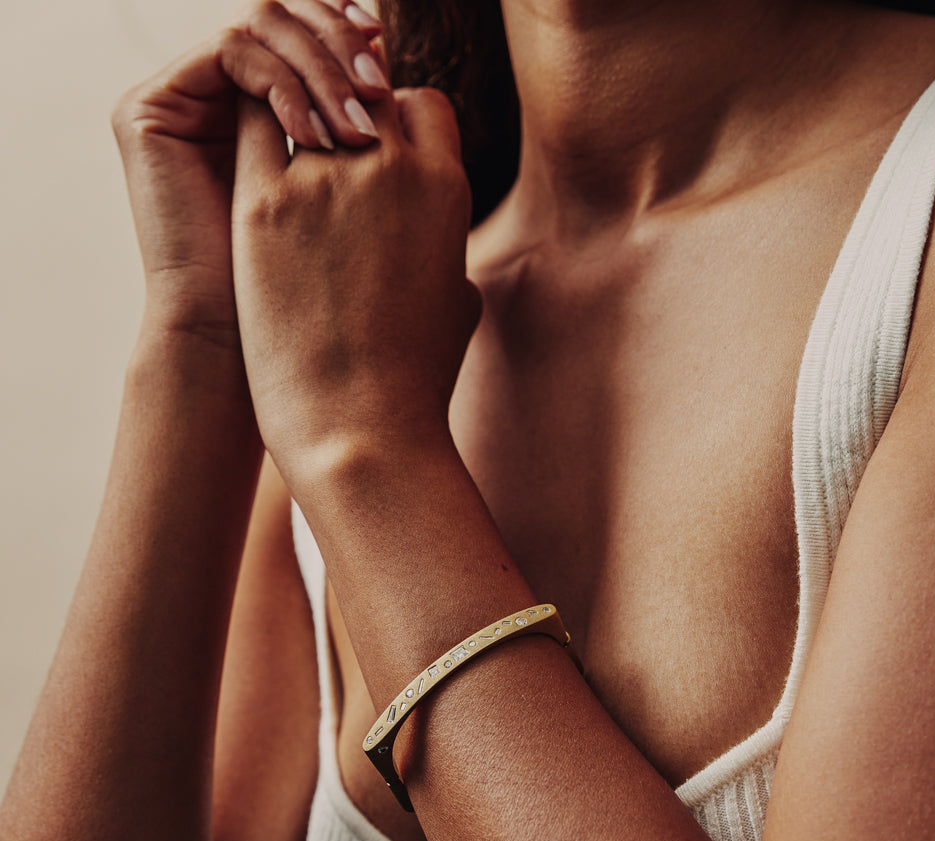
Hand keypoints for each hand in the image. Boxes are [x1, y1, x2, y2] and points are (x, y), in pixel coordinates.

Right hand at [112, 0, 390, 349]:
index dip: (357, 45)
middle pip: (292, 18)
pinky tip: (318, 141)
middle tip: (379, 85)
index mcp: (266, 120)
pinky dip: (283, 85)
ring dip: (322, 68)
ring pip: (266, 24)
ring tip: (357, 131)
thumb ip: (389, 165)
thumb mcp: (365, 221)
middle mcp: (224, 102)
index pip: (316, 42)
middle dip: (345, 46)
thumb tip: (433, 105)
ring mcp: (184, 102)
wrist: (252, 358)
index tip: (395, 73)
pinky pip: (233, 51)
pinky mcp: (150, 111)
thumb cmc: (321, 310)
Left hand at [231, 89, 481, 481]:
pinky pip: (252, 131)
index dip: (398, 122)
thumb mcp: (459, 305)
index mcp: (446, 190)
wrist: (360, 428)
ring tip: (290, 169)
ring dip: (298, 122)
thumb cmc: (414, 380)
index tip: (378, 153)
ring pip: (303, 102)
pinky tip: (255, 178)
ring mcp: (325, 181)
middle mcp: (391, 169)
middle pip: (363, 95)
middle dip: (348, 116)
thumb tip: (440, 239)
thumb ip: (448, 248)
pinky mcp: (263, 205)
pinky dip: (255, 140)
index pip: (420, 103)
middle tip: (326, 153)